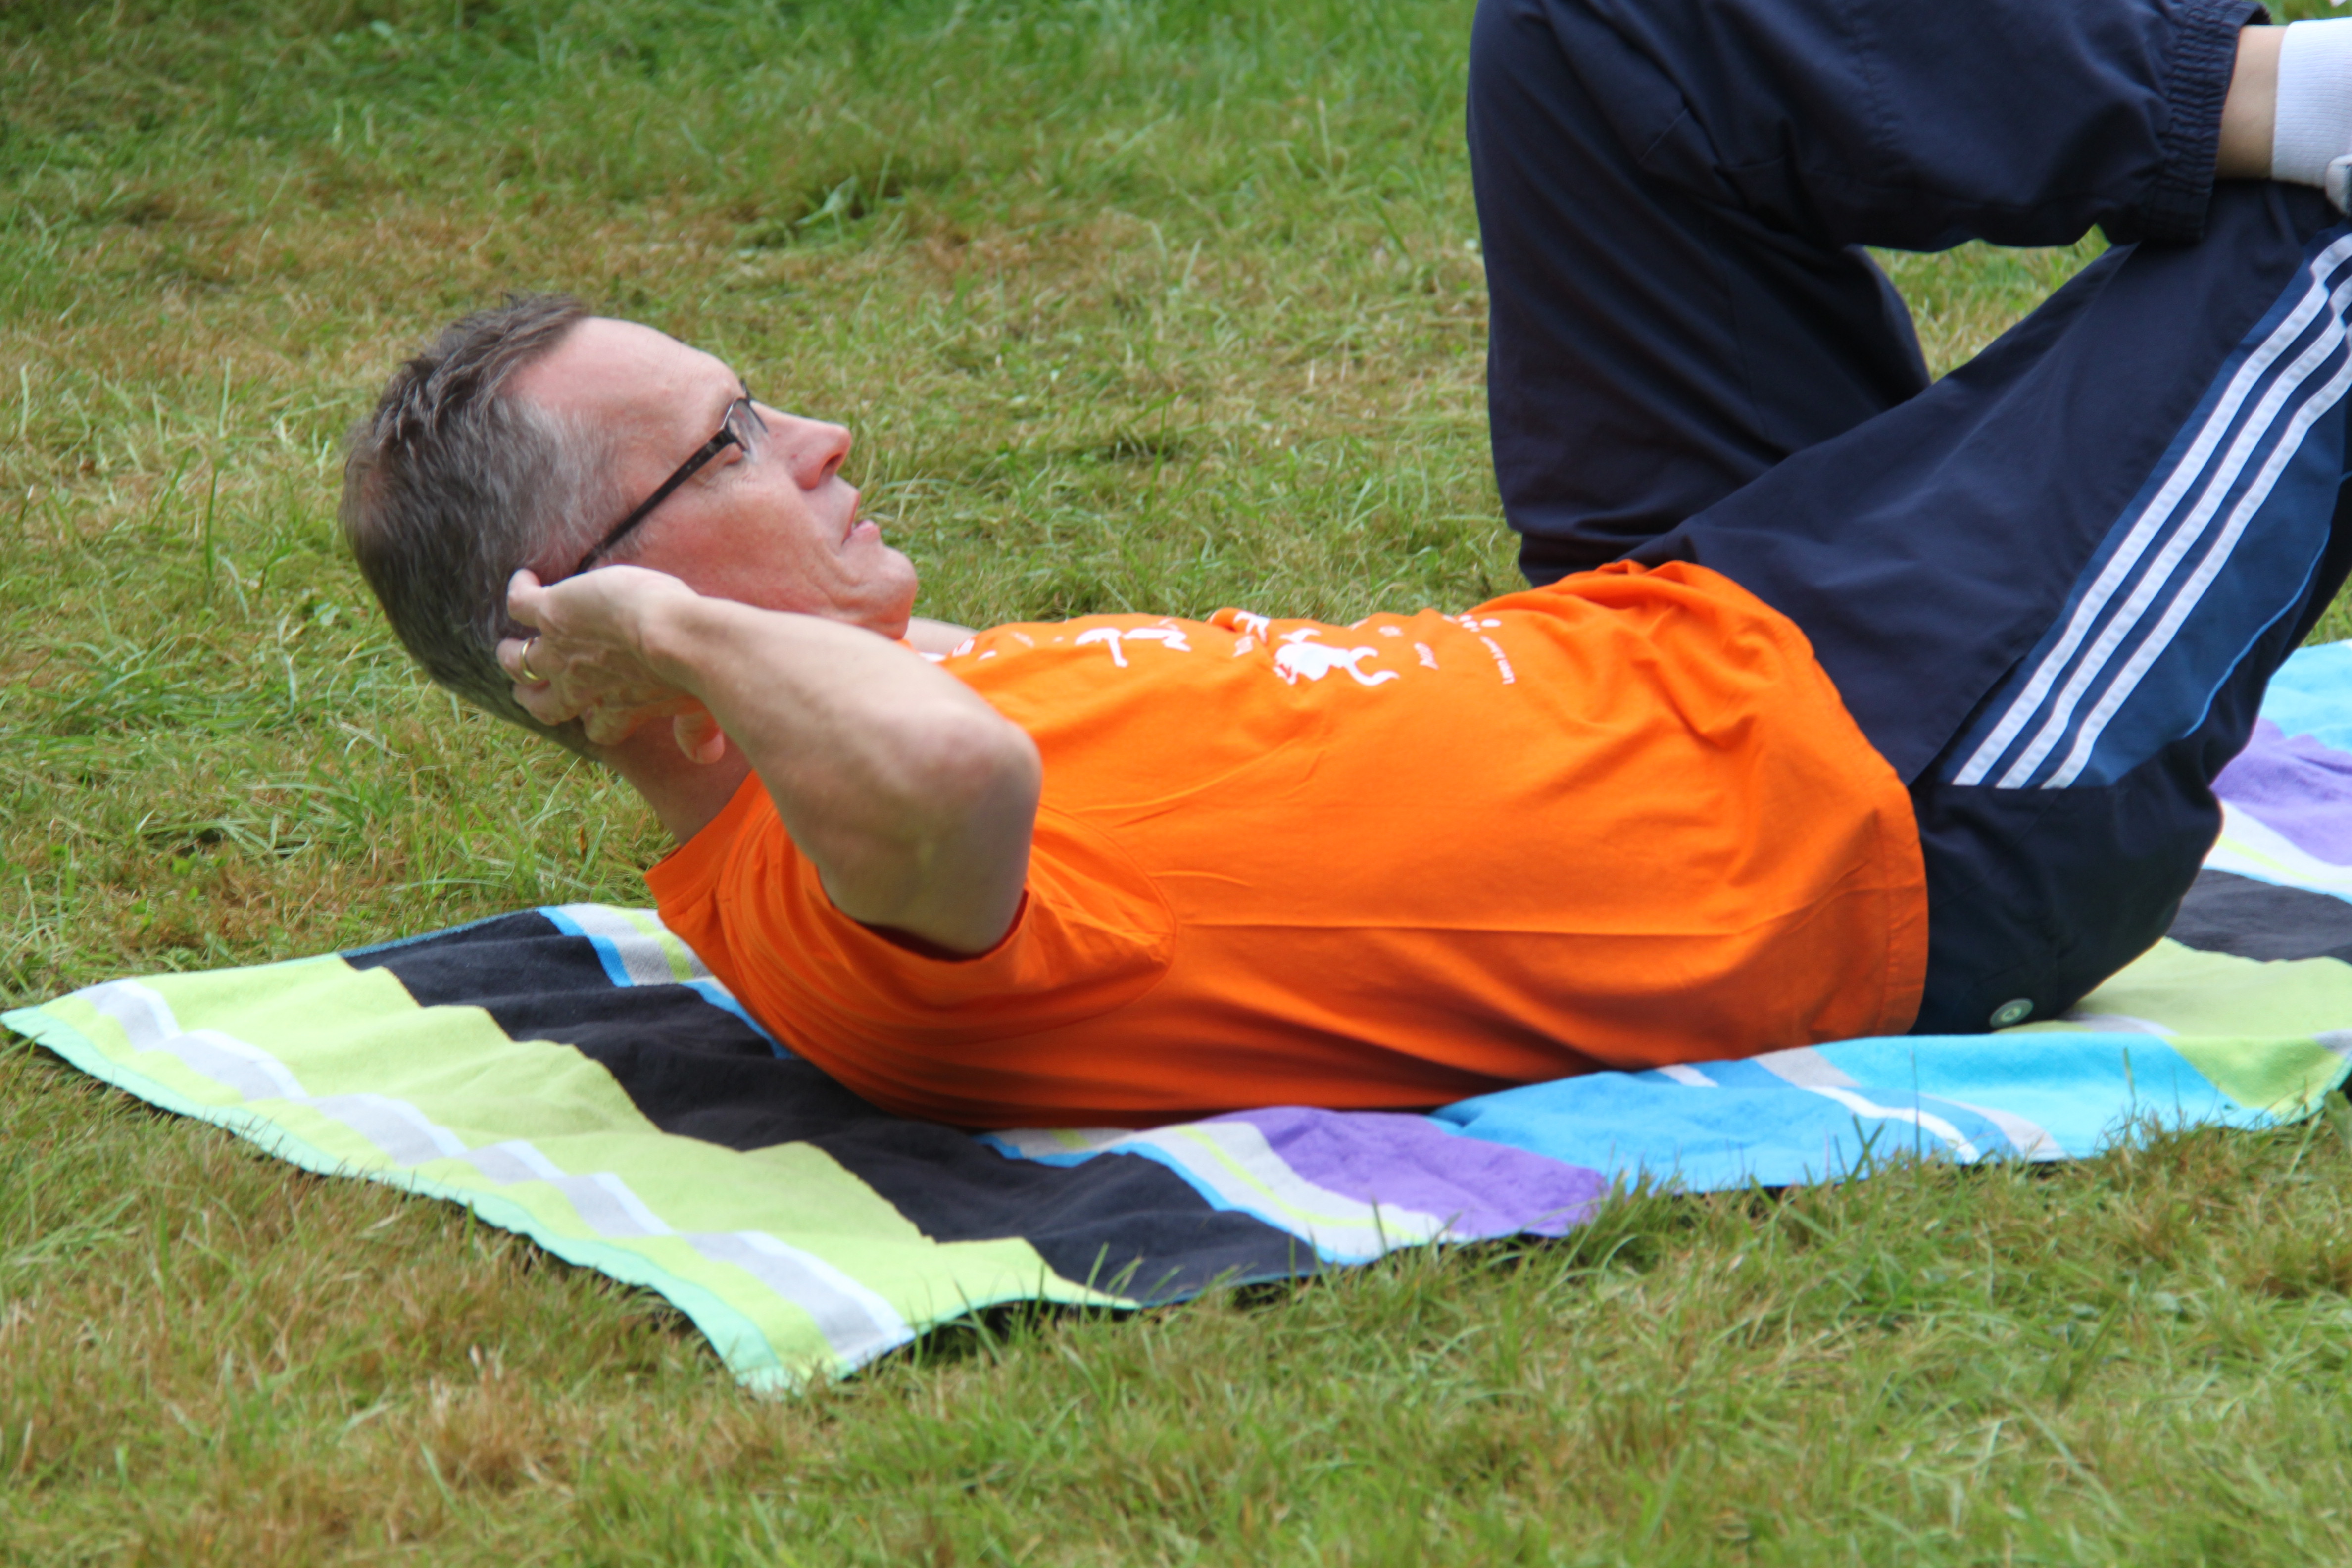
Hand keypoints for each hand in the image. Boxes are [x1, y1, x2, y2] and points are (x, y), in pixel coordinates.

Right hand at [498, 567, 728, 760]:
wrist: (677, 638)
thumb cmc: (696, 671)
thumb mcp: (697, 708)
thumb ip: (696, 730)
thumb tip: (708, 756)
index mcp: (620, 709)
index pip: (598, 729)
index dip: (595, 723)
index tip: (596, 717)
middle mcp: (583, 687)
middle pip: (542, 704)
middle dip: (533, 698)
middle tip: (528, 689)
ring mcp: (562, 650)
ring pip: (518, 660)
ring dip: (512, 655)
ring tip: (510, 645)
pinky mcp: (553, 613)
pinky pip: (520, 605)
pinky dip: (520, 592)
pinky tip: (525, 580)